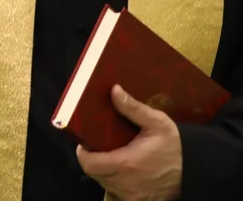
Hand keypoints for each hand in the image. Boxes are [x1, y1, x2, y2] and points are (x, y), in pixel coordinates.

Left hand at [76, 85, 182, 200]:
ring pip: (105, 183)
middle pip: (95, 173)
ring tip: (111, 155)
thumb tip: (114, 90)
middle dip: (93, 159)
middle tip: (99, 146)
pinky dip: (116, 181)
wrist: (197, 170)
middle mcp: (126, 183)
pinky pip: (118, 192)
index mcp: (126, 164)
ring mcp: (132, 195)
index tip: (86, 142)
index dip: (83, 152)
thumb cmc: (176, 146)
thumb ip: (132, 108)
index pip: (89, 163)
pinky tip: (123, 169)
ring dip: (104, 170)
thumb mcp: (157, 123)